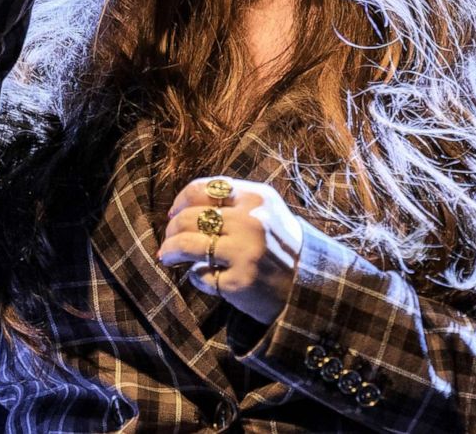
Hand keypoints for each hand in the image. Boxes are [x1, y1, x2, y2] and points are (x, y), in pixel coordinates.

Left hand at [157, 177, 305, 324]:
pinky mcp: (239, 281)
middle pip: (190, 217)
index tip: (172, 213)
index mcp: (256, 197)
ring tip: (167, 257)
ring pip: (188, 244)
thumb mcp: (265, 211)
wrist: (307, 286)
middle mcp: (251, 221)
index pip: (203, 189)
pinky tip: (204, 277)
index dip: (180, 200)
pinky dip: (196, 277)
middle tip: (169, 240)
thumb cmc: (278, 246)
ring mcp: (245, 251)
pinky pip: (200, 276)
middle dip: (171, 230)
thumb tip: (181, 207)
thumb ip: (231, 202)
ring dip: (171, 250)